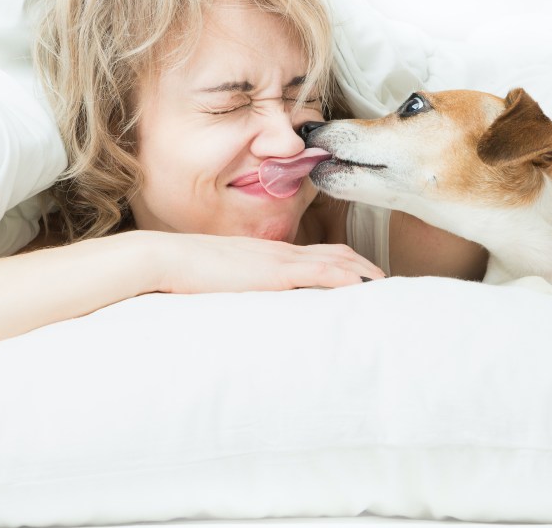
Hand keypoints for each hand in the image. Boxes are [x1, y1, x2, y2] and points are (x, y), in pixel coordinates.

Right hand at [143, 231, 385, 294]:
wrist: (166, 259)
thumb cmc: (187, 272)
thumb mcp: (223, 279)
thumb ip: (242, 286)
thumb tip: (251, 301)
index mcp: (270, 253)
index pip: (320, 252)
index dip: (346, 262)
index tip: (364, 277)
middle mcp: (281, 251)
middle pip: (337, 252)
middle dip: (364, 267)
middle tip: (385, 284)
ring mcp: (279, 259)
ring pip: (336, 260)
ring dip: (363, 273)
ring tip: (385, 288)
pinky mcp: (275, 272)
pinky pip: (320, 271)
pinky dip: (345, 278)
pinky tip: (362, 289)